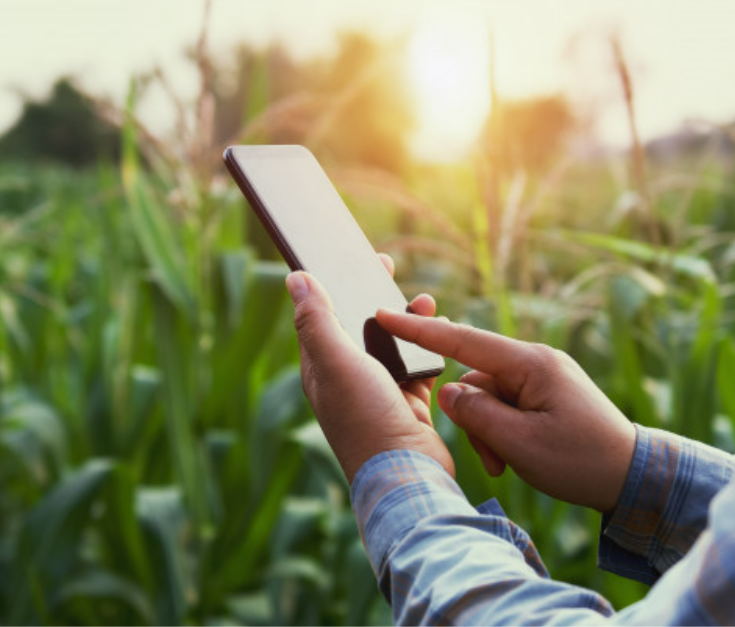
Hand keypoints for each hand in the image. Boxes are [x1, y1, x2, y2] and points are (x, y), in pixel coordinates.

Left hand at [286, 255, 453, 483]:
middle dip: (372, 294)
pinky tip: (440, 330)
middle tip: (387, 265)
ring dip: (406, 318)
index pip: (322, 316)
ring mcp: (378, 392)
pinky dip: (428, 346)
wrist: (407, 477)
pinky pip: (417, 364)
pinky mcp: (408, 403)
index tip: (349, 257)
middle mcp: (347, 379)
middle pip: (358, 326)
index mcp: (321, 369)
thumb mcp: (336, 363)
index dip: (332, 284)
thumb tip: (295, 278)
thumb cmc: (365, 420)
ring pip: (391, 343)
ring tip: (425, 299)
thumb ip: (316, 321)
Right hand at [375, 310, 635, 512]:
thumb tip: (445, 391)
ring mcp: (540, 377)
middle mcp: (535, 362)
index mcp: (531, 364)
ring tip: (507, 464)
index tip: (385, 313)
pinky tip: (515, 457)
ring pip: (487, 397)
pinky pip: (504, 406)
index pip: (464, 341)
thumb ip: (476, 414)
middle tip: (492, 459)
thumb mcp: (521, 444)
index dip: (421, 330)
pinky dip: (501, 432)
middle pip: (475, 379)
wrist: (634, 478)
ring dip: (488, 432)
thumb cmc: (582, 461)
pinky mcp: (543, 394)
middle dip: (473, 419)